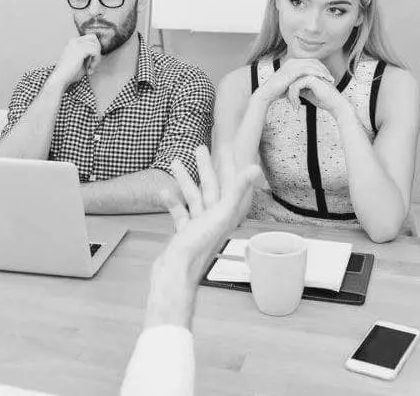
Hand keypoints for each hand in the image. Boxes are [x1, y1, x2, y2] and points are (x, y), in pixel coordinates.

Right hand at [49, 34, 101, 88]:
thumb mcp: (81, 61)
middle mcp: (74, 41)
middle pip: (94, 38)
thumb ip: (88, 55)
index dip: (95, 49)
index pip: (90, 38)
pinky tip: (89, 69)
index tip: (92, 62)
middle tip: (93, 64)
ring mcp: (77, 44)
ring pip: (96, 46)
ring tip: (90, 68)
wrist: (60, 79)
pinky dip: (96, 61)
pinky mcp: (80, 49)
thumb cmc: (70, 74)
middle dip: (97, 51)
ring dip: (97, 59)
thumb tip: (98, 52)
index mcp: (73, 42)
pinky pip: (96, 52)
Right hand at [146, 145, 262, 328]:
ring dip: (185, 181)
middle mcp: (215, 220)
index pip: (229, 182)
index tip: (224, 147)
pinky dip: (173, 202)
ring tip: (174, 162)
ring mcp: (199, 228)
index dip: (228, 164)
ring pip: (194, 199)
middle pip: (211, 188)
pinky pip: (180, 214)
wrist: (176, 274)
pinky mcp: (184, 235)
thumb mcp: (220, 214)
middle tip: (199, 148)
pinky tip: (164, 192)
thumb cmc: (198, 246)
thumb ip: (237, 190)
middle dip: (205, 167)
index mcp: (226, 214)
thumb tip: (255, 167)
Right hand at [254, 58, 333, 105]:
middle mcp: (292, 61)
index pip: (311, 62)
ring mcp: (292, 65)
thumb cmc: (277, 91)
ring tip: (330, 79)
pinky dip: (317, 73)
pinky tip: (323, 78)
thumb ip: (298, 81)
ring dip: (323, 71)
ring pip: (313, 64)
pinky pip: (308, 69)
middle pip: (314, 61)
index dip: (321, 68)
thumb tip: (306, 85)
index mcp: (292, 62)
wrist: (267, 93)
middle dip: (324, 69)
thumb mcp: (290, 83)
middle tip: (331, 78)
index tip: (327, 77)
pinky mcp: (292, 70)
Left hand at [286, 74, 352, 117]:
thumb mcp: (308, 94)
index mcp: (308, 75)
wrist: (335, 103)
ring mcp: (310, 74)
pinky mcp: (311, 78)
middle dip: (290, 95)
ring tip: (296, 106)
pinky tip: (298, 104)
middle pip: (291, 83)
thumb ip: (299, 90)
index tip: (291, 103)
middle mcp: (309, 72)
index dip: (290, 93)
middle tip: (293, 106)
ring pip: (292, 85)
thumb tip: (287, 91)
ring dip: (292, 98)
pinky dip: (295, 97)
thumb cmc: (324, 100)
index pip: (293, 82)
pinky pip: (296, 87)